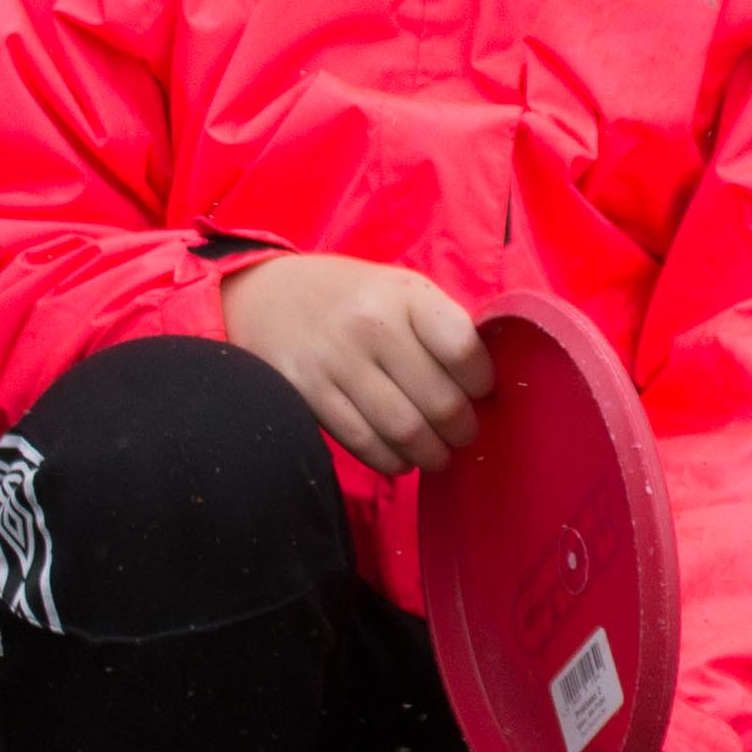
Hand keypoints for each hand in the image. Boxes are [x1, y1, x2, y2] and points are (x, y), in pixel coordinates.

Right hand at [219, 255, 490, 476]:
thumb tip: (486, 384)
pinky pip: (362, 442)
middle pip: (438, 400)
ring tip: (438, 455)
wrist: (265, 294)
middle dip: (461, 430)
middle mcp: (371, 326)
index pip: (462, 348)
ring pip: (402, 429)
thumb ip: (440, 326)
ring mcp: (336, 362)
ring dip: (430, 453)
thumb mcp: (400, 290)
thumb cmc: (353, 296)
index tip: (482, 394)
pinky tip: (401, 459)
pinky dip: (391, 461)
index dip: (482, 382)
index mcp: (405, 295)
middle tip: (465, 436)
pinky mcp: (308, 395)